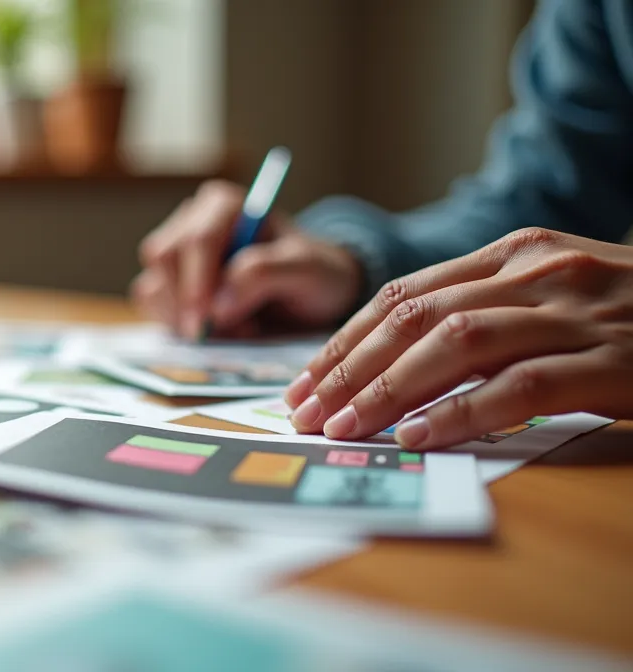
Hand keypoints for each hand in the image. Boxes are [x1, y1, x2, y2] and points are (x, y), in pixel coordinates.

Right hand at [131, 180, 362, 338]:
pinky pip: (153, 305)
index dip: (197, 280)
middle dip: (190, 301)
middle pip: (164, 258)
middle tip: (229, 329)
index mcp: (224, 205)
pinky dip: (179, 324)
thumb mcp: (307, 269)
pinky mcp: (167, 285)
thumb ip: (265, 273)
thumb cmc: (313, 273)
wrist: (311, 297)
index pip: (197, 239)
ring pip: (153, 285)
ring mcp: (176, 255)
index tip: (207, 318)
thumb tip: (218, 304)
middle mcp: (192, 222)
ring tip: (237, 326)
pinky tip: (218, 329)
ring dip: (186, 316)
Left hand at [285, 228, 632, 449]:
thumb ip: (483, 315)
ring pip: (455, 344)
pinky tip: (418, 436)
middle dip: (348, 368)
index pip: (402, 294)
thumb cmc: (631, 319)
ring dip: (386, 390)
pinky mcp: (613, 360)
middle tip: (305, 412)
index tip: (304, 381)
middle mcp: (541, 271)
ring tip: (345, 427)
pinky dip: (461, 412)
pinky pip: (520, 386)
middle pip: (414, 316)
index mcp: (517, 252)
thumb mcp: (553, 297)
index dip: (344, 340)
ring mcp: (579, 312)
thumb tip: (389, 367)